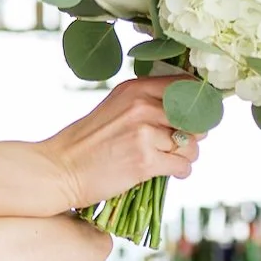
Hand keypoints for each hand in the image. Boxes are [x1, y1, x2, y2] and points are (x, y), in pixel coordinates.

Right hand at [40, 77, 201, 209]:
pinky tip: (168, 172)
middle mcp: (141, 106)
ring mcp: (143, 133)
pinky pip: (183, 166)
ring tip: (169, 161)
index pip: (186, 88)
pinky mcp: (144, 161)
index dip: (200, 104)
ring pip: (191, 145)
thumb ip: (147, 104)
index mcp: (135, 89)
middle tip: (180, 145)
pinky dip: (180, 172)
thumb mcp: (115, 109)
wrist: (60, 169)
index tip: (199, 117)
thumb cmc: (87, 143)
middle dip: (193, 134)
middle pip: (194, 118)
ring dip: (186, 156)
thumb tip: (190, 113)